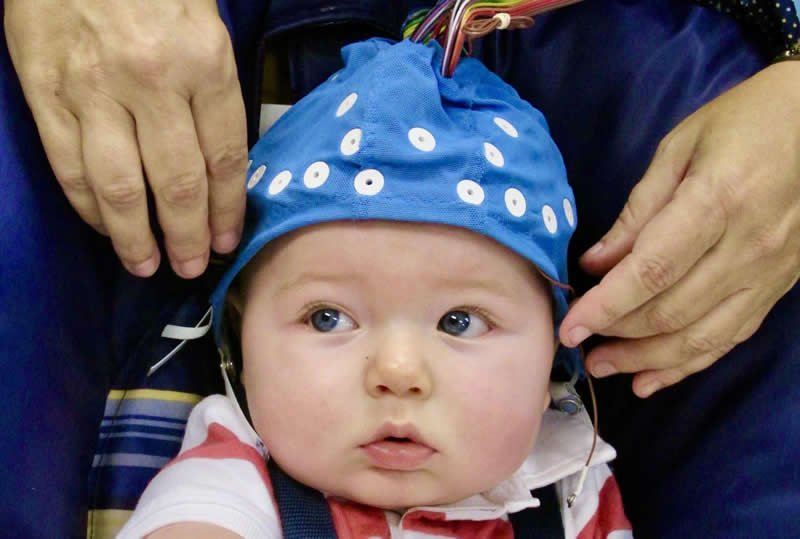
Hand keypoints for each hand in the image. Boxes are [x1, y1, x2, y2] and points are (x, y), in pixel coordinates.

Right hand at [4, 0, 246, 277]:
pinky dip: (89, 208)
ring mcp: (93, 91)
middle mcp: (152, 83)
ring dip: (135, 238)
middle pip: (177, 184)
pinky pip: (70, 168)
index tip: (227, 241)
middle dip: (188, 236)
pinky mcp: (45, 94)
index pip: (224, 158)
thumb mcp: (205, 27)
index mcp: (204, 63)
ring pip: (121, 189)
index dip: (227, 209)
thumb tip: (220, 164)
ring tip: (148, 265)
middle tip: (192, 267)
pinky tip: (105, 227)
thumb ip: (213, 92)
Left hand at [560, 61, 799, 396]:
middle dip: (618, 336)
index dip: (606, 306)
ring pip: (702, 336)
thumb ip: (638, 212)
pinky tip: (653, 378)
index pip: (651, 272)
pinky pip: (730, 337)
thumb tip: (597, 263)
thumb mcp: (680, 149)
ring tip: (604, 368)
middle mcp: (747, 248)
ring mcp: (768, 273)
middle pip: (672, 310)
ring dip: (647, 360)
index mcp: (717, 203)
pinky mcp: (778, 287)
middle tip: (578, 346)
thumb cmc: (746, 121)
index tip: (569, 328)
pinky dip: (689, 363)